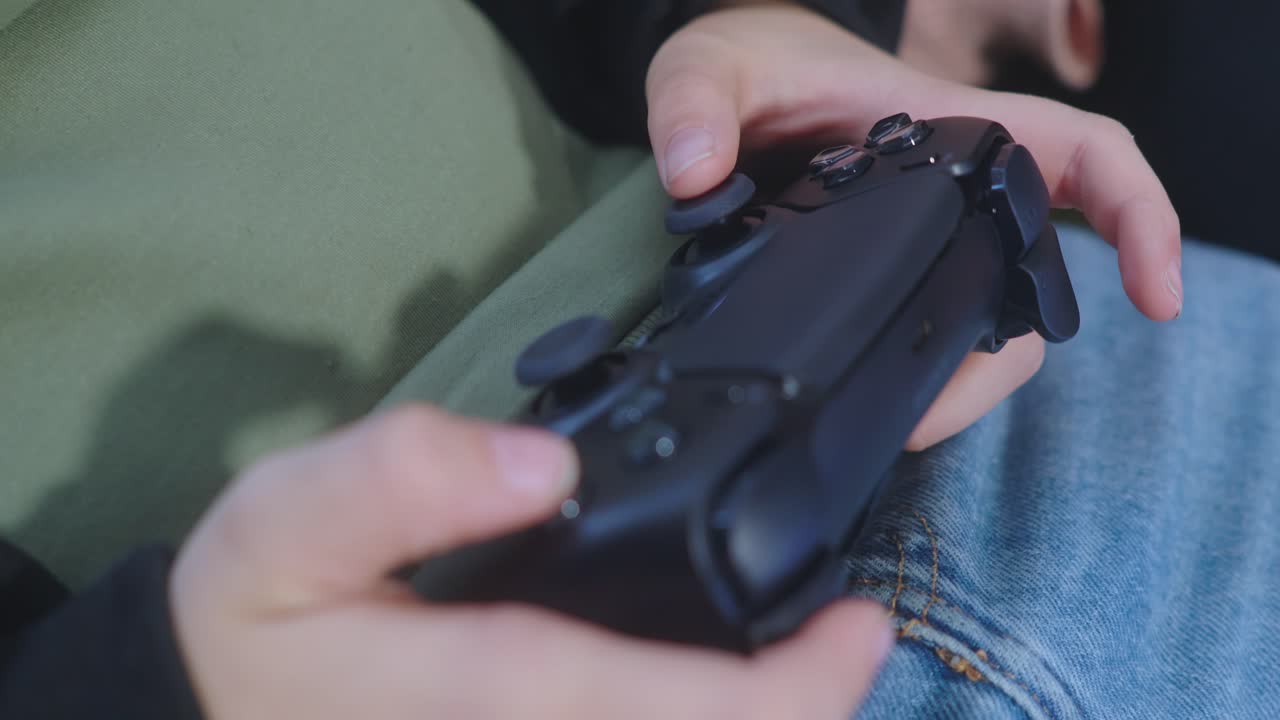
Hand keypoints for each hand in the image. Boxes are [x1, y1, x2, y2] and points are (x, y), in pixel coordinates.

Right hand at [170, 404, 894, 718]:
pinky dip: (694, 716)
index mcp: (496, 698)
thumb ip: (404, 479)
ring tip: (796, 657)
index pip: (688, 714)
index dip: (800, 689)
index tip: (861, 628)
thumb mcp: (290, 522)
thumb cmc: (252, 621)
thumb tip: (546, 461)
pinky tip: (704, 683)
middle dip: (801, 715)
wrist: (203, 709)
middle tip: (843, 637)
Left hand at [646, 3, 1180, 450]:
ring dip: (961, 386)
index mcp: (946, 129)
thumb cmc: (750, 63)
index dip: (1138, 218)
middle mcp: (949, 192)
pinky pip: (934, 330)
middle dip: (1004, 358)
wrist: (729, 89)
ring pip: (988, 322)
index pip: (1079, 156)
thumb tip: (696, 173)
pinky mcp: (886, 276)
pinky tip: (886, 410)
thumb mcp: (712, 67)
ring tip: (896, 427)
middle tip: (929, 416)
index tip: (1156, 296)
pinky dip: (925, 377)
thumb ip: (696, 107)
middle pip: (1035, 279)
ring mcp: (922, 240)